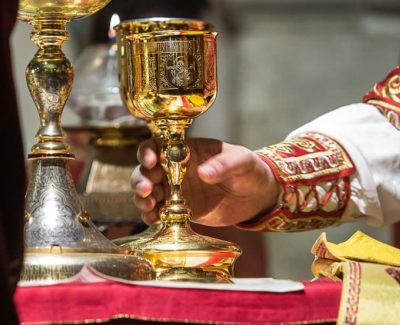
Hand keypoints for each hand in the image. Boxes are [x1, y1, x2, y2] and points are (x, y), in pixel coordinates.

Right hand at [131, 138, 280, 226]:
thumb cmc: (249, 169)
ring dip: (142, 199)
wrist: (257, 197)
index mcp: (186, 150)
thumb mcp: (242, 161)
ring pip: (148, 192)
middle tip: (146, 190)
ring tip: (148, 206)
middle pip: (146, 171)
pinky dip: (151, 216)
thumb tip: (204, 173)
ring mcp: (175, 190)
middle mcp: (174, 169)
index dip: (147, 152)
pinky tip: (153, 219)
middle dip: (141, 179)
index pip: (158, 146)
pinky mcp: (178, 210)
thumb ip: (224, 164)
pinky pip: (158, 212)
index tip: (150, 161)